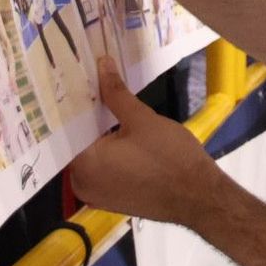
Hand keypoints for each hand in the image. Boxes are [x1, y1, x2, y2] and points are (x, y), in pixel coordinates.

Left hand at [69, 57, 219, 223]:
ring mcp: (97, 196)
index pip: (67, 127)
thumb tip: (102, 64)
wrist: (199, 197)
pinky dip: (108, 153)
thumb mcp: (142, 119)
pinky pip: (102, 170)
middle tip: (91, 86)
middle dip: (87, 117)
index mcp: (83, 164)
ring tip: (105, 104)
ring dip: (98, 135)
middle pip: (77, 142)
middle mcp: (82, 184)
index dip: (74, 102)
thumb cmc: (169, 157)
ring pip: (91, 157)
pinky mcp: (112, 200)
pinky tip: (120, 135)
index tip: (77, 80)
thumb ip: (116, 93)